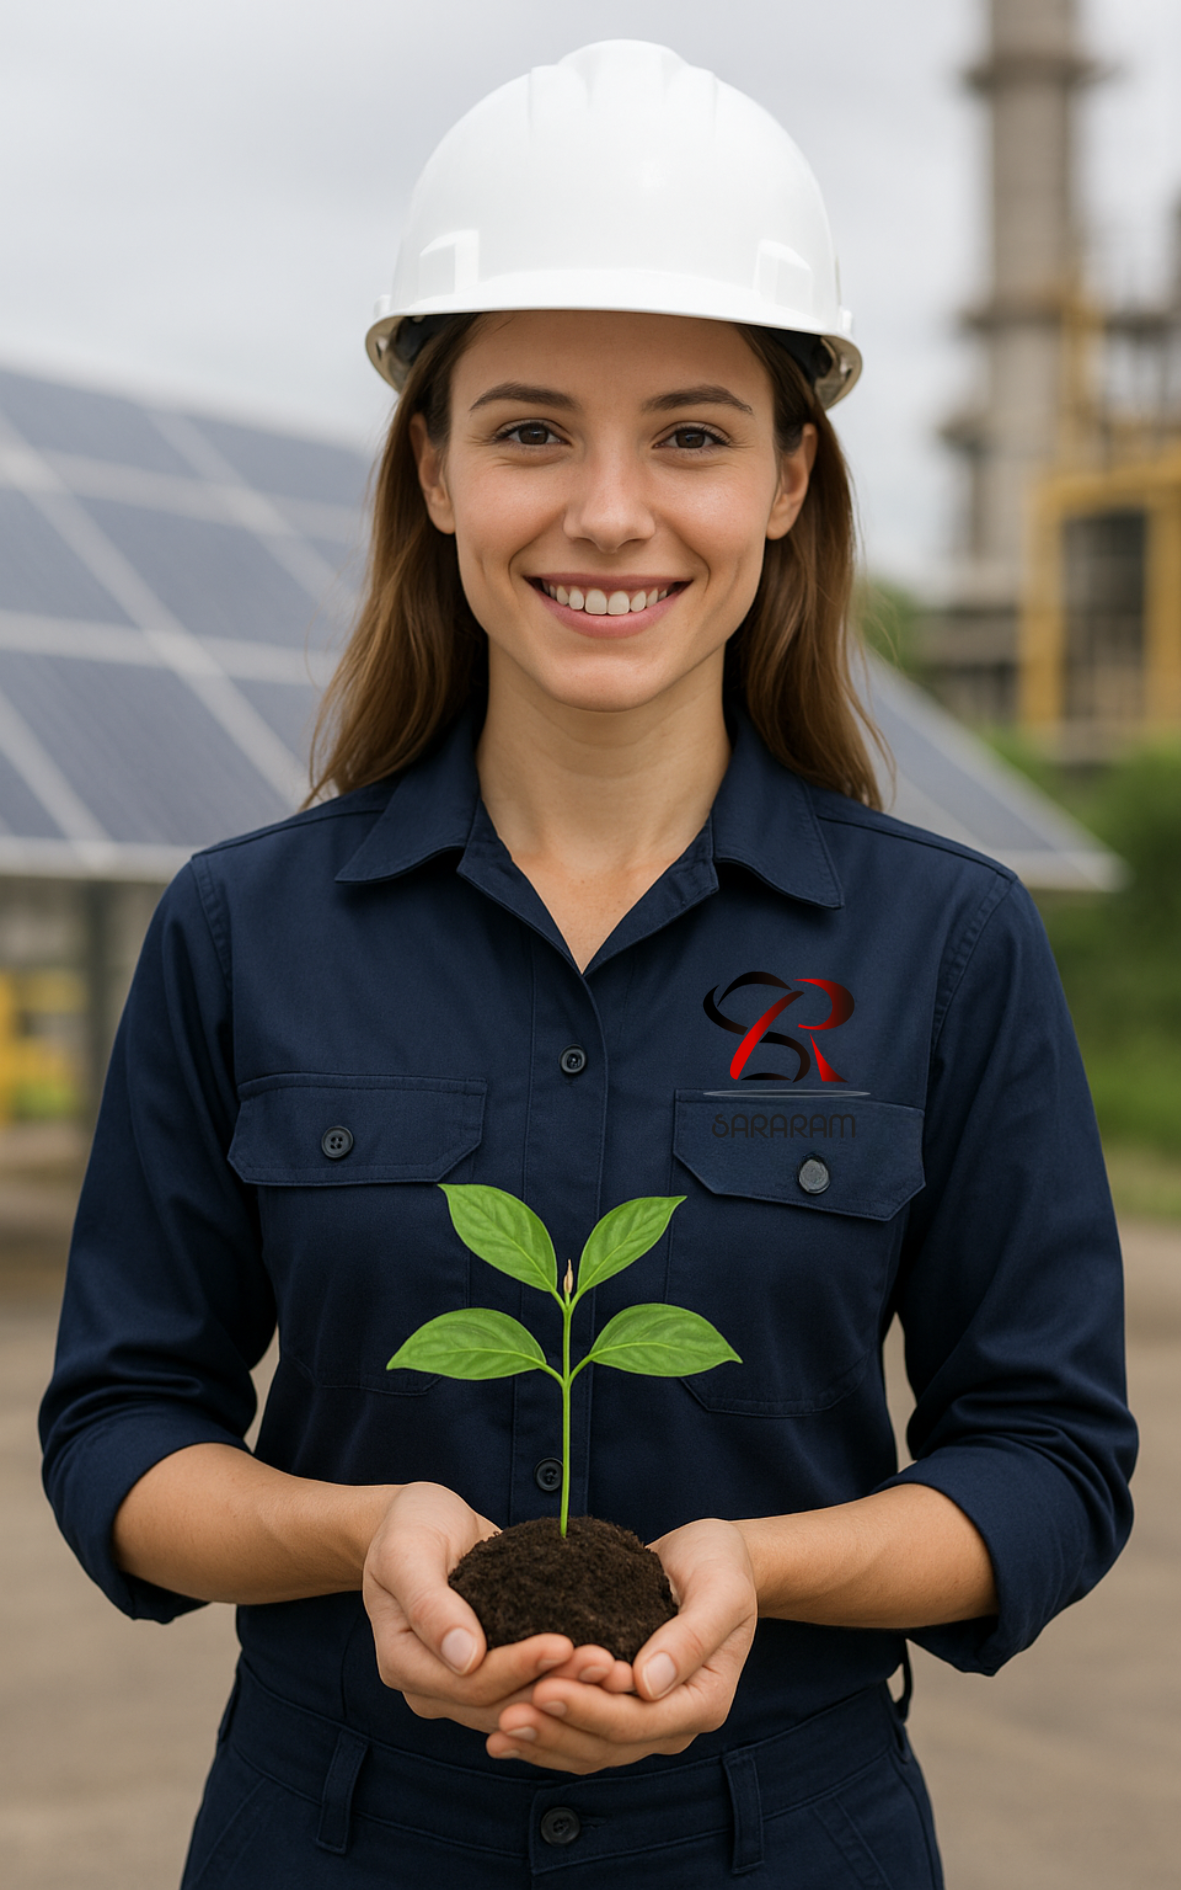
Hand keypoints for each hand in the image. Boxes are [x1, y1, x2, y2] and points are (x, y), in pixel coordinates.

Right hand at [363, 1482, 583, 1732]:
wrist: (421, 1521)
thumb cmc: (410, 1527)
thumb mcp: (407, 1551)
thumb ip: (428, 1603)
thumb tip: (465, 1657)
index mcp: (402, 1661)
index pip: (468, 1683)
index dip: (517, 1668)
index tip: (564, 1644)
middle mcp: (430, 1687)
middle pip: (498, 1703)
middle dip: (554, 1685)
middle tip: (605, 1664)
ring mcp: (459, 1687)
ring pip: (518, 1706)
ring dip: (567, 1692)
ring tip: (614, 1673)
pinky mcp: (489, 1675)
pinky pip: (526, 1691)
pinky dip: (563, 1684)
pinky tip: (602, 1671)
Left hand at [487, 1517, 758, 1773]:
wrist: (714, 1560)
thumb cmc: (720, 1566)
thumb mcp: (719, 1590)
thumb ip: (691, 1637)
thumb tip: (647, 1683)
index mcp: (703, 1700)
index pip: (639, 1720)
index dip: (590, 1710)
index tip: (544, 1688)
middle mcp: (674, 1721)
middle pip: (609, 1744)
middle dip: (557, 1730)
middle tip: (506, 1714)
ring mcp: (649, 1720)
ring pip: (590, 1749)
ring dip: (545, 1741)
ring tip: (498, 1728)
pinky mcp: (623, 1706)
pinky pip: (582, 1732)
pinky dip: (547, 1733)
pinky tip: (505, 1728)